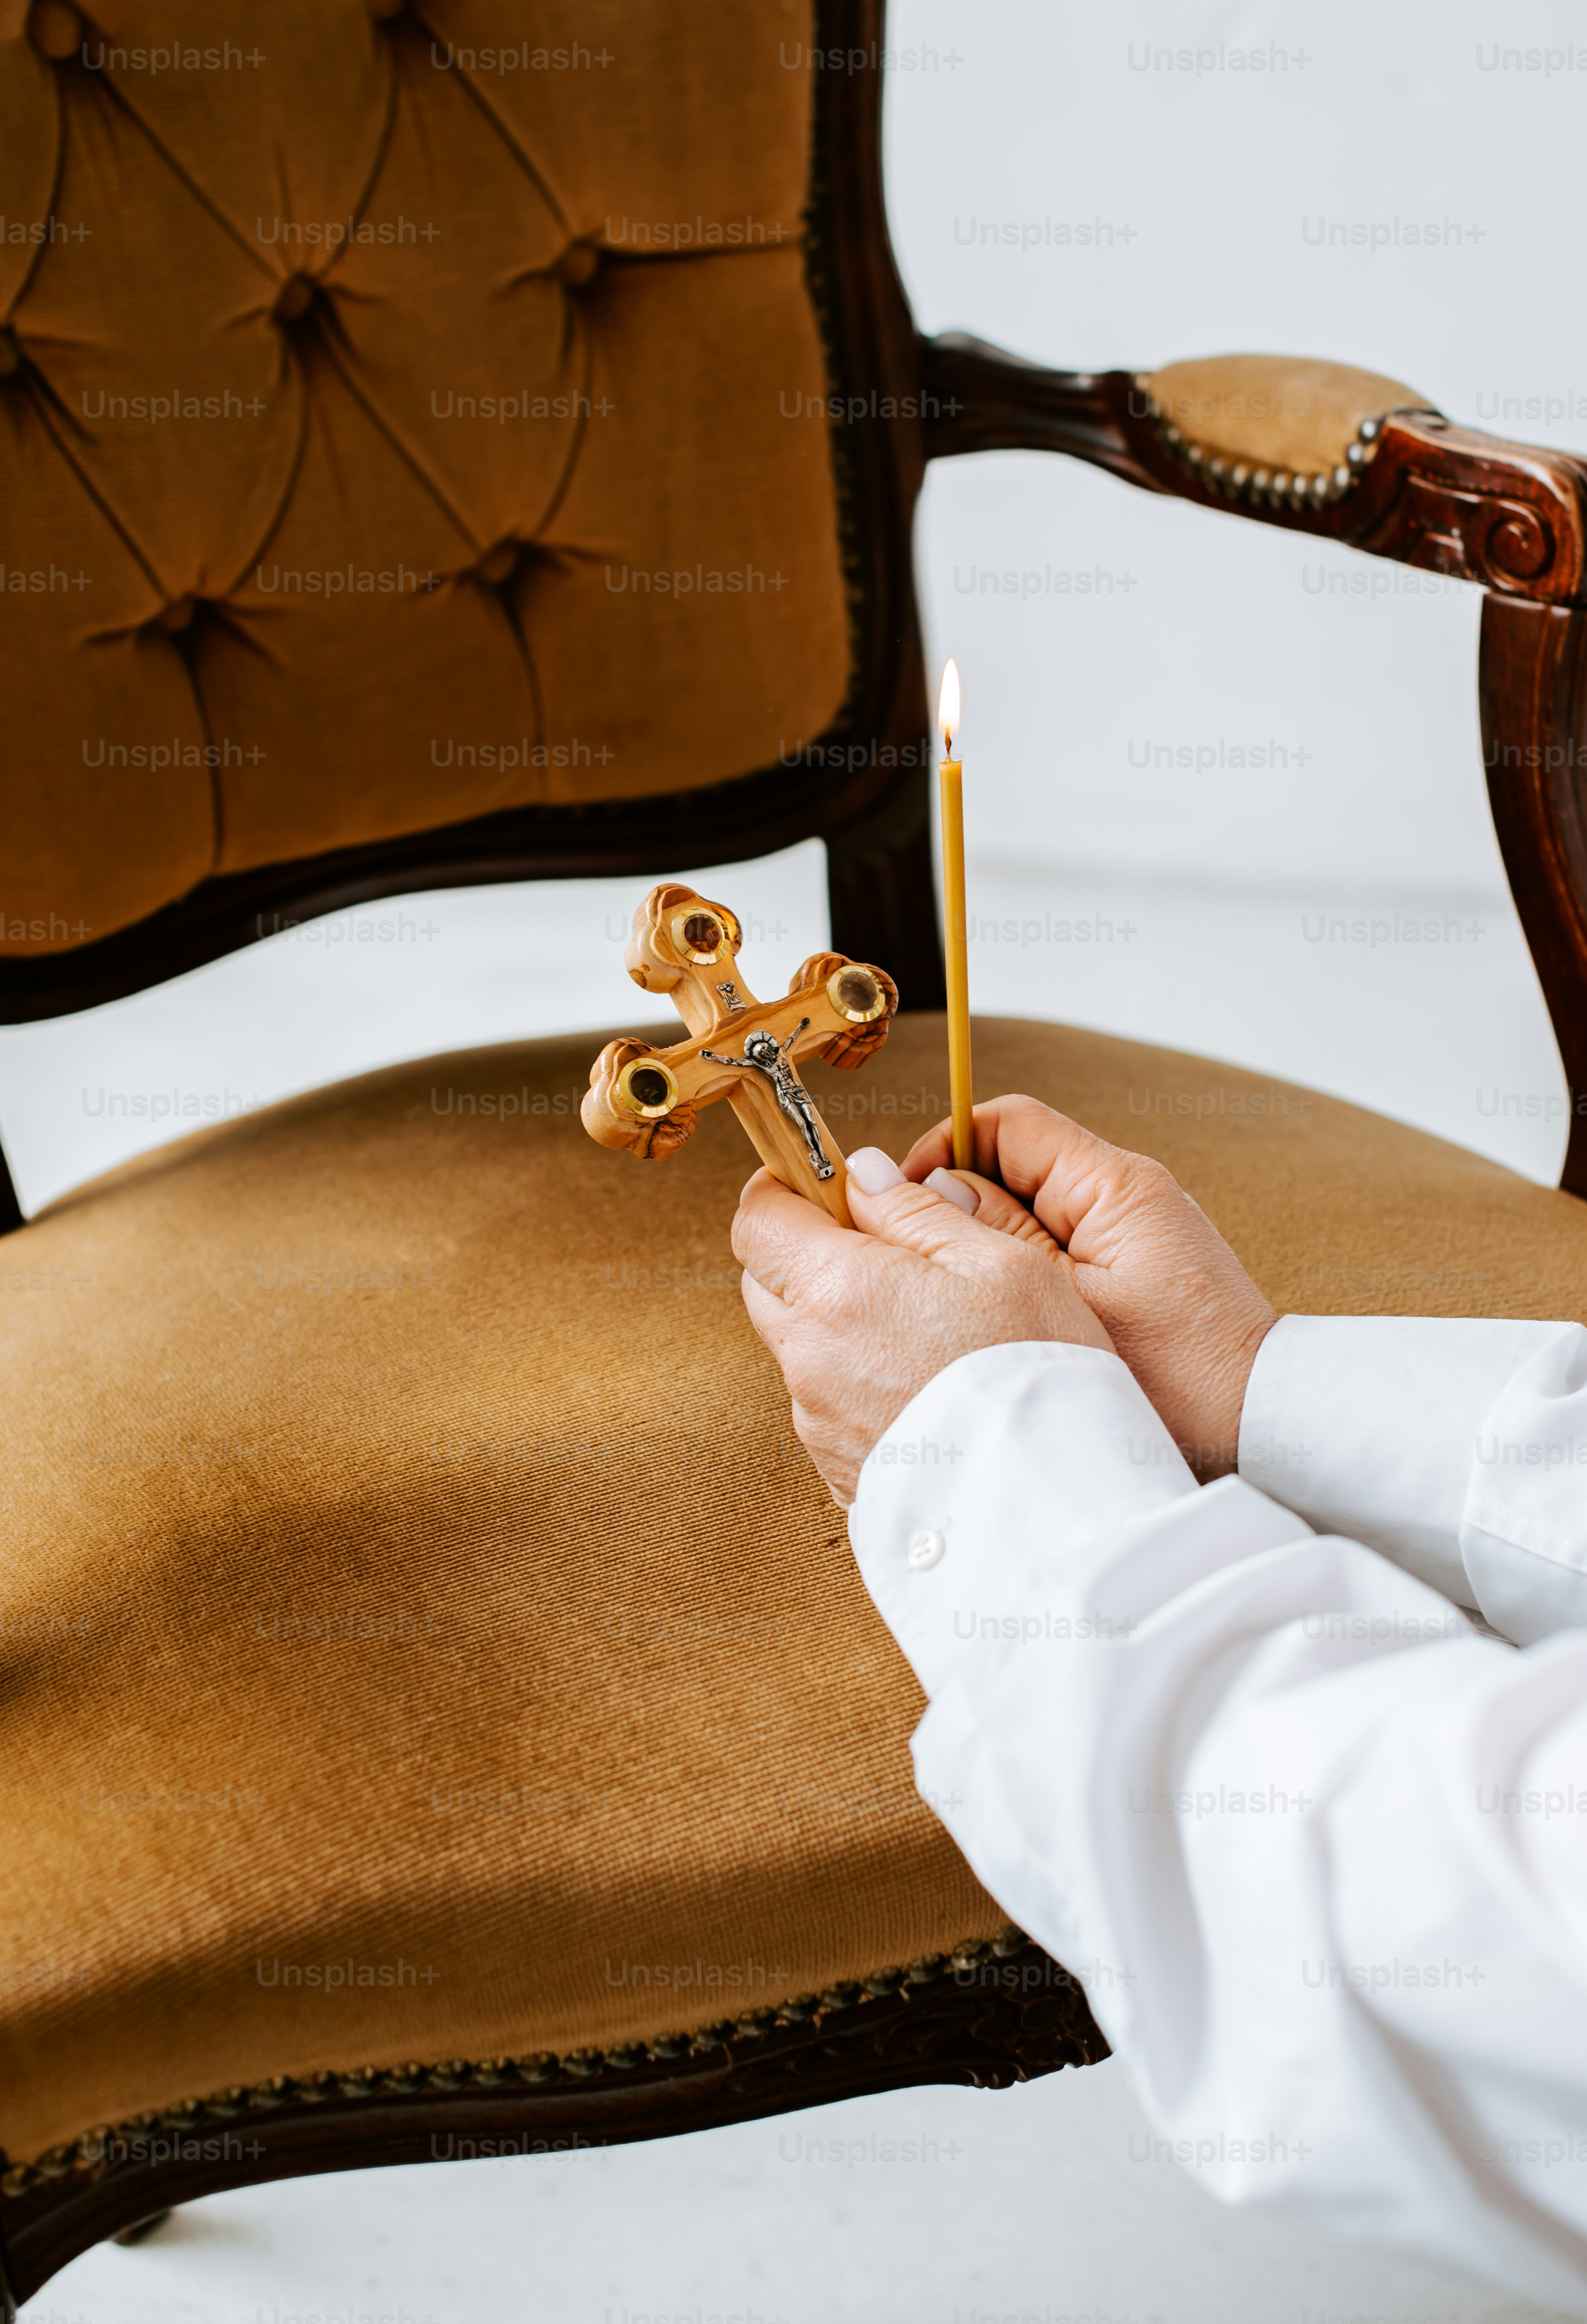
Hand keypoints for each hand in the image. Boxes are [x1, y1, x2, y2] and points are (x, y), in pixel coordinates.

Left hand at [731, 1153, 1115, 1505]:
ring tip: (929, 1331)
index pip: (758, 1220)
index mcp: (838, 1292)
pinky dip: (862, 1383)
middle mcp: (810, 1359)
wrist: (1050, 1517)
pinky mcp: (838, 1469)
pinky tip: (929, 1389)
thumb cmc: (1036, 1383)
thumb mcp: (1000, 1264)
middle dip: (812, 1253)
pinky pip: (830, 1405)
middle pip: (769, 1282)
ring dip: (842, 1323)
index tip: (825, 1181)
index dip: (787, 1190)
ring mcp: (818, 1422)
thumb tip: (864, 1175)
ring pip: (803, 1346)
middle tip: (889, 1251)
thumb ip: (918, 1211)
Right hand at [902, 1098, 1277, 1477]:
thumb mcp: (1066, 1304)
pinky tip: (995, 1318)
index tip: (898, 1198)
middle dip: (954, 1203)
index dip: (942, 1148)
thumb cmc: (1180, 1378)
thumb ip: (996, 1237)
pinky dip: (1015, 1274)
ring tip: (949, 1293)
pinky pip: (1052, 1253)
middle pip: (1011, 1166)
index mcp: (1114, 1186)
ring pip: (1025, 1215)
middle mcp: (1124, 1196)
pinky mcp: (1128, 1274)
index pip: (1009, 1125)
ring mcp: (1126, 1235)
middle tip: (911, 1256)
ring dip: (983, 1246)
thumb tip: (926, 1185)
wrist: (1262, 1428)